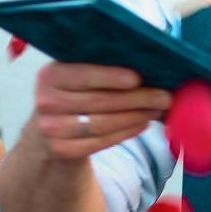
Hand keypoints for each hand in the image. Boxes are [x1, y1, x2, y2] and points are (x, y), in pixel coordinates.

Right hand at [27, 63, 171, 160]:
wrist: (49, 131)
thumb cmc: (75, 94)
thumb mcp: (77, 75)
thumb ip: (100, 65)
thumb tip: (146, 61)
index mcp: (49, 76)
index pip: (82, 75)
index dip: (110, 77)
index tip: (138, 78)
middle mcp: (45, 102)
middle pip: (99, 101)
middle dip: (137, 99)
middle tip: (165, 97)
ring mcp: (50, 129)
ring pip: (102, 124)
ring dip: (136, 116)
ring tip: (158, 109)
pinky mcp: (60, 150)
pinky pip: (100, 142)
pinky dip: (126, 132)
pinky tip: (143, 123)